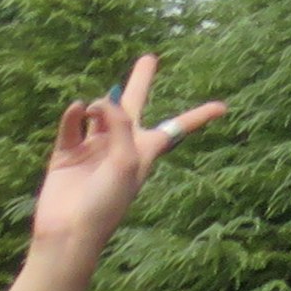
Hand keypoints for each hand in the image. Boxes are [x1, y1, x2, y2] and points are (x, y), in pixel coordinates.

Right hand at [28, 56, 223, 257]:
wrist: (69, 231)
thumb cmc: (107, 202)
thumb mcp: (127, 160)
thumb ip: (120, 124)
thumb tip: (104, 100)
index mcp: (147, 150)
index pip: (179, 128)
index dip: (200, 116)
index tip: (224, 107)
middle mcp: (122, 144)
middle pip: (134, 106)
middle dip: (141, 82)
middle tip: (149, 58)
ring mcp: (93, 147)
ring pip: (99, 111)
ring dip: (100, 104)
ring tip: (96, 109)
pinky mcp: (66, 153)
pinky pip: (72, 123)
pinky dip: (74, 114)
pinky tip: (79, 110)